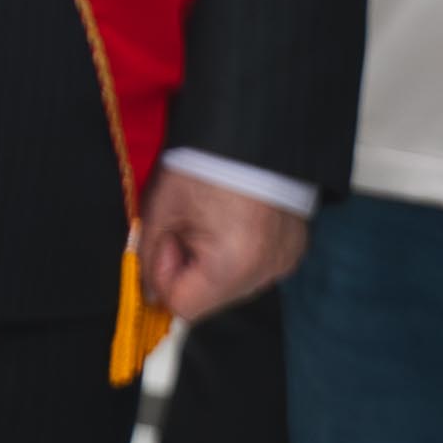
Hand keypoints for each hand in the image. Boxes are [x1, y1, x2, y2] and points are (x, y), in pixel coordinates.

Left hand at [142, 164, 307, 323]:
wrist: (252, 135)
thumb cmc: (201, 168)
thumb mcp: (161, 212)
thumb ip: (150, 260)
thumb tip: (153, 296)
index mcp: (233, 266)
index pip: (185, 307)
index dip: (166, 277)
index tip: (168, 240)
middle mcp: (266, 272)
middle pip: (211, 299)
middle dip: (189, 270)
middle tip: (188, 225)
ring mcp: (284, 263)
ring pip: (231, 286)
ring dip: (212, 264)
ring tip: (211, 221)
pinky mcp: (292, 251)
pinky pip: (253, 269)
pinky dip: (236, 255)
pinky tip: (232, 222)